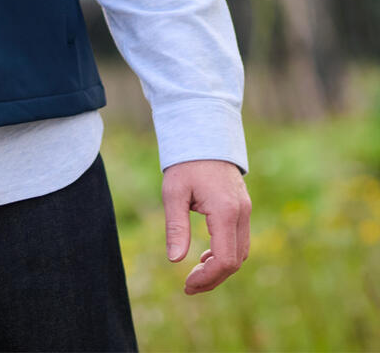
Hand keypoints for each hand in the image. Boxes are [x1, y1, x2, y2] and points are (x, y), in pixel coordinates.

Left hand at [162, 159, 250, 294]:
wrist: (204, 133)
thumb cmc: (186, 162)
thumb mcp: (174, 192)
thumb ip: (176, 226)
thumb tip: (174, 260)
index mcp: (226, 211)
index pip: (225, 260)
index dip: (207, 278)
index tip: (187, 285)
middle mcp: (242, 213)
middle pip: (235, 260)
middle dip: (213, 278)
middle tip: (189, 286)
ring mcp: (245, 210)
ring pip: (241, 252)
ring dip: (220, 267)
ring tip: (195, 273)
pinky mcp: (243, 207)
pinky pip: (240, 239)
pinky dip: (226, 253)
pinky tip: (206, 255)